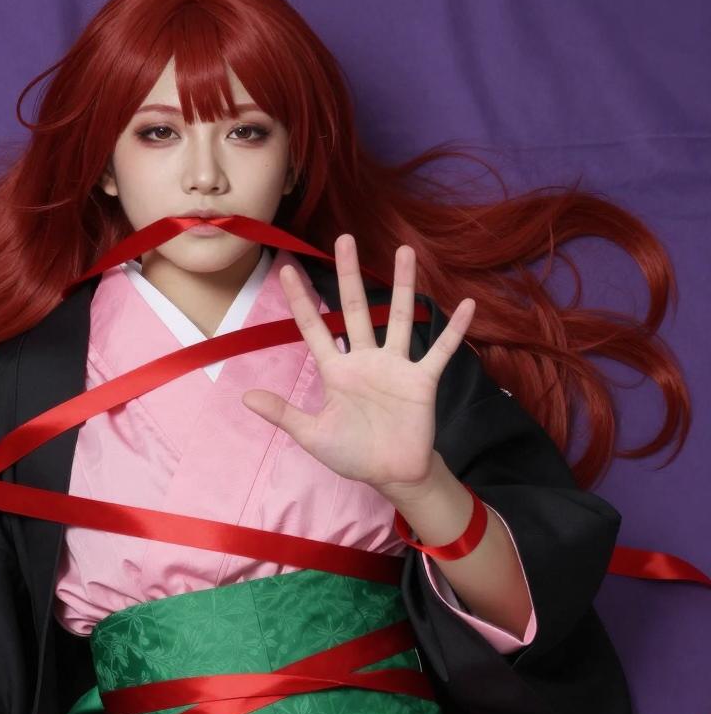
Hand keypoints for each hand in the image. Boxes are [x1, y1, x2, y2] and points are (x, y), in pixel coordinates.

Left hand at [240, 235, 475, 494]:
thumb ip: (283, 413)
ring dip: (403, 285)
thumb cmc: (352, 453)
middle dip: (349, 275)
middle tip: (345, 239)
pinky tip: (468, 304)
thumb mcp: (312, 434)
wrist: (391, 474)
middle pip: (355, 309)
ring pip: (400, 317)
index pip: (313, 328)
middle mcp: (365, 360)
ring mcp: (395, 367)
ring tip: (405, 250)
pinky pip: (441, 351)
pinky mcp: (422, 380)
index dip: (300, 300)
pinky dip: (456, 331)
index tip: (286, 269)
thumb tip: (245, 397)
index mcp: (336, 371)